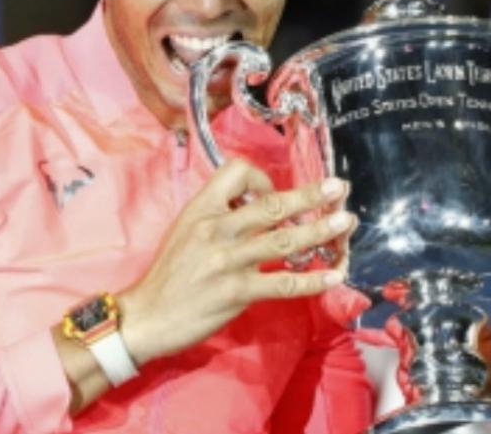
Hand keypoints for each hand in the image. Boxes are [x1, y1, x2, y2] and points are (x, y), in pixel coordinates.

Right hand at [117, 159, 356, 364]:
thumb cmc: (171, 272)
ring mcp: (227, 261)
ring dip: (319, 230)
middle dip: (309, 195)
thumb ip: (222, 213)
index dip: (263, 178)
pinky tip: (333, 276)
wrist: (144, 316)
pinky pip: (282, 283)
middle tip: (339, 188)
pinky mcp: (236, 292)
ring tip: (346, 223)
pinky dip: (312, 280)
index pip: (238, 172)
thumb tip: (262, 201)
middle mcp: (216, 229)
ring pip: (283, 241)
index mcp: (203, 209)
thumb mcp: (187, 228)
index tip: (273, 194)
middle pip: (271, 205)